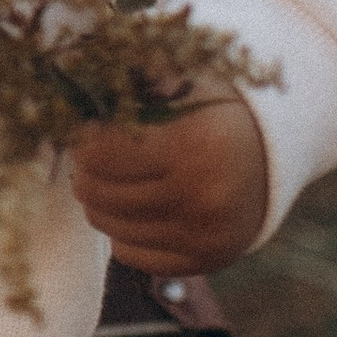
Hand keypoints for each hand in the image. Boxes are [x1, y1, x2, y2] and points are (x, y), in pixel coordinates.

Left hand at [69, 95, 268, 274]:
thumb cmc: (212, 109)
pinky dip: (123, 229)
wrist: (273, 154)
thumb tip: (63, 73)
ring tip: (118, 175)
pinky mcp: (205, 262)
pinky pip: (129, 253)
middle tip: (97, 151)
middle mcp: (203, 197)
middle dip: (87, 168)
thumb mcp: (176, 80)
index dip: (84, 137)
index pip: (96, 153)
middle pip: (95, 191)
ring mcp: (205, 236)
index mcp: (195, 145)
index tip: (89, 125)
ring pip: (106, 224)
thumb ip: (123, 81)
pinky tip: (139, 204)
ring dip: (100, 198)